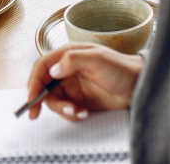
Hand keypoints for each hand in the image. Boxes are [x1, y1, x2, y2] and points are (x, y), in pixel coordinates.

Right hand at [26, 43, 143, 120]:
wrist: (138, 85)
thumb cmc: (121, 67)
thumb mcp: (97, 59)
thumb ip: (73, 60)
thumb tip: (53, 70)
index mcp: (67, 55)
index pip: (42, 66)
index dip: (33, 82)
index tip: (30, 97)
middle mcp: (67, 70)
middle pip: (43, 86)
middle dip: (40, 100)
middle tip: (36, 113)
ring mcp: (73, 85)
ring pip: (54, 100)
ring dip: (61, 109)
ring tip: (77, 111)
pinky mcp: (80, 99)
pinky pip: (67, 109)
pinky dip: (71, 114)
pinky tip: (84, 113)